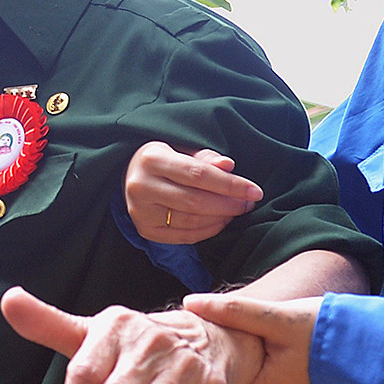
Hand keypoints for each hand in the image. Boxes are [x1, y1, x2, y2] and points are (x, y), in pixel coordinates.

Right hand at [124, 141, 262, 244]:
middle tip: (248, 203)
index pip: (198, 174)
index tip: (254, 191)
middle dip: (228, 204)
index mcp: (152, 159)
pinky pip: (183, 236)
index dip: (230, 184)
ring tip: (236, 210)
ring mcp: (141, 211)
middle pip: (195, 200)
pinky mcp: (145, 229)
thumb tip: (229, 166)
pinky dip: (207, 231)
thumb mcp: (180, 148)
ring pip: (190, 221)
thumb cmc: (163, 159)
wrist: (128, 174)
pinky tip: (221, 222)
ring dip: (220, 218)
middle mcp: (142, 186)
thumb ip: (205, 157)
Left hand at [183, 292, 320, 383]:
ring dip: (222, 366)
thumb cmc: (326, 331)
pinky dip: (239, 366)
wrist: (370, 346)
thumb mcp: (278, 317)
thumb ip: (234, 310)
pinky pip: (252, 381)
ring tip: (199, 342)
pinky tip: (228, 347)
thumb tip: (191, 302)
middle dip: (203, 368)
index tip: (173, 350)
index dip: (191, 372)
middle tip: (180, 342)